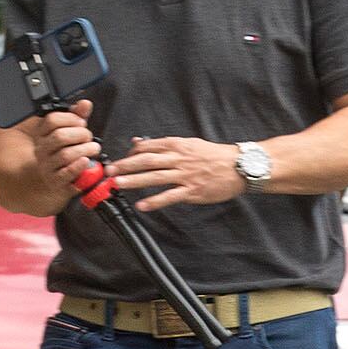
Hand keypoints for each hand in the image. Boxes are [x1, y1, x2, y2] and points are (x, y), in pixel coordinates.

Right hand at [31, 100, 105, 196]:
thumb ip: (77, 116)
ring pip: (66, 155)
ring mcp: (47, 166)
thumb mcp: (70, 131)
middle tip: (89, 137)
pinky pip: (66, 173)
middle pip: (60, 136)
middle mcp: (41, 149)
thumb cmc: (63, 151)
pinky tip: (86, 161)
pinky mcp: (55, 181)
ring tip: (94, 148)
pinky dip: (78, 166)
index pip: (52, 120)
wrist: (53, 177)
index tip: (81, 122)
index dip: (71, 118)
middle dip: (80, 134)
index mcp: (42, 134)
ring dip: (84, 150)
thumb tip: (85, 104)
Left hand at [111, 134, 247, 209]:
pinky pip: (170, 196)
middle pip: (147, 160)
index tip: (119, 159)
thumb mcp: (189, 143)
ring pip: (155, 177)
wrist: (239, 166)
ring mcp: (185, 175)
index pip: (149, 146)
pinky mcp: (192, 191)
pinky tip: (142, 206)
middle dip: (125, 165)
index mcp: (178, 145)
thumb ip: (164, 144)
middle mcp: (179, 158)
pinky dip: (155, 201)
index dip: (131, 153)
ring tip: (117, 184)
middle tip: (108, 170)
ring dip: (134, 181)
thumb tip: (138, 142)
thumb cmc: (214, 155)